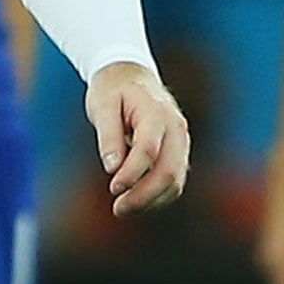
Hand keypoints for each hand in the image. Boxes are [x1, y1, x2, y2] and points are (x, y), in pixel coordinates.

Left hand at [85, 60, 189, 215]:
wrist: (131, 75)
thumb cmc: (113, 90)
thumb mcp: (102, 104)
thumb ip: (108, 135)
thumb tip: (112, 168)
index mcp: (156, 111)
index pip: (148, 149)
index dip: (131, 173)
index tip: (112, 187)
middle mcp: (176, 127)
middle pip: (168, 170)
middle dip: (143, 195)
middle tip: (117, 208)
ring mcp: (181, 141)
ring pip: (175, 181)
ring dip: (151, 200)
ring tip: (122, 207)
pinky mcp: (179, 153)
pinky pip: (175, 181)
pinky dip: (158, 196)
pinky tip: (136, 199)